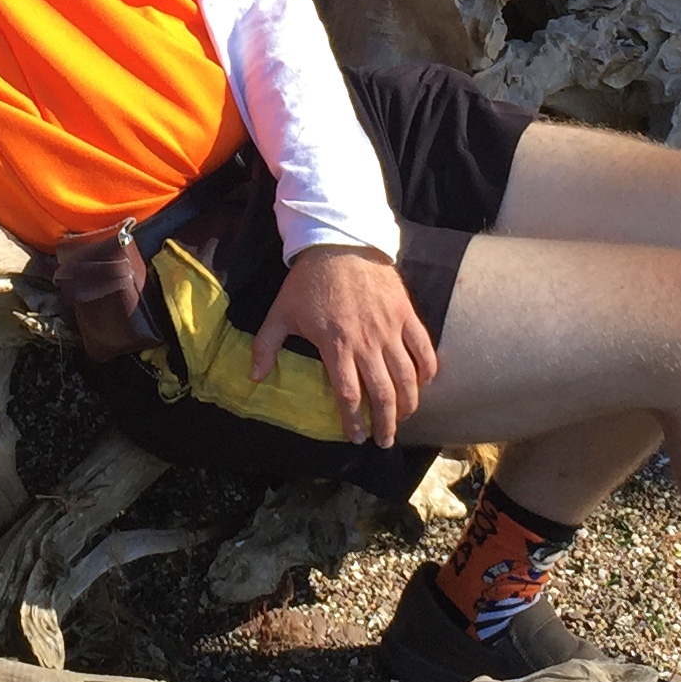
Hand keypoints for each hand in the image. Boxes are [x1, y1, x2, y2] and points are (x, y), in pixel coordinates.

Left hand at [249, 246, 434, 447]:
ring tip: (405, 418)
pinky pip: (423, 347)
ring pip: (407, 376)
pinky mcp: (406, 314)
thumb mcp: (280, 312)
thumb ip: (265, 345)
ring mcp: (390, 329)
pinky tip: (425, 383)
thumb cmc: (308, 281)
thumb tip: (252, 377)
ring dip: (409, 403)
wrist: (339, 242)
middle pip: (383, 393)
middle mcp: (367, 343)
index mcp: (336, 346)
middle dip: (386, 422)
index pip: (349, 394)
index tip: (356, 437)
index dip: (354, 421)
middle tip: (385, 439)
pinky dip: (428, 368)